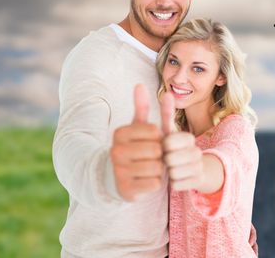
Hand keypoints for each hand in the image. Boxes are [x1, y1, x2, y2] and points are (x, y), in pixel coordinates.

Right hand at [111, 84, 163, 200]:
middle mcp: (116, 151)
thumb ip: (140, 106)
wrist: (114, 177)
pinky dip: (155, 182)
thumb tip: (139, 84)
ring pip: (156, 168)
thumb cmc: (133, 147)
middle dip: (160, 154)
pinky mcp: (125, 190)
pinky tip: (146, 180)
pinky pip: (154, 184)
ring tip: (149, 168)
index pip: (154, 131)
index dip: (159, 138)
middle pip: (156, 150)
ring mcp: (119, 171)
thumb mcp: (136, 127)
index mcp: (119, 133)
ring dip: (158, 169)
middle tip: (153, 157)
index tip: (151, 142)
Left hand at [160, 92, 204, 191]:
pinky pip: (177, 184)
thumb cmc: (174, 149)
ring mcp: (198, 166)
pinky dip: (173, 183)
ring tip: (170, 168)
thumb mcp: (168, 131)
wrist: (193, 170)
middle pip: (170, 159)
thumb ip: (166, 113)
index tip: (162, 147)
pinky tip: (175, 178)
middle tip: (165, 159)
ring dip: (168, 172)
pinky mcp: (197, 181)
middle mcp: (196, 150)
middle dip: (164, 161)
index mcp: (188, 137)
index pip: (168, 142)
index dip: (161, 147)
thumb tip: (167, 92)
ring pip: (174, 172)